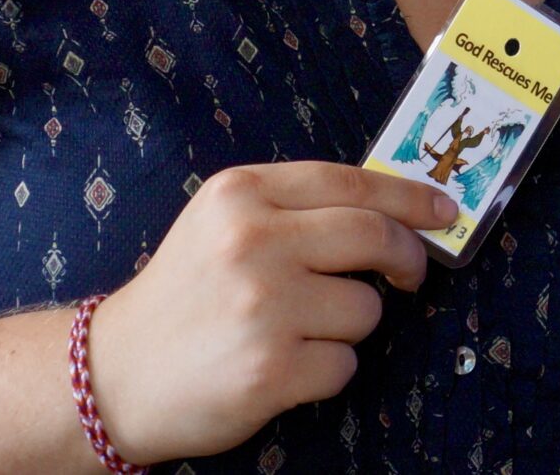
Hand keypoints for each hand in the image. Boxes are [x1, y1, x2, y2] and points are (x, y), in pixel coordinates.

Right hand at [84, 162, 454, 463]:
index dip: (409, 195)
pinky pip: (344, 365)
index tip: (444, 209)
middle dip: (408, 256)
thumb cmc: (184, 296)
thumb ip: (295, 207)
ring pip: (366, 308)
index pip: (350, 183)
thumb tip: (395, 207)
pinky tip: (282, 367)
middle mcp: (252, 241)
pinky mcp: (271, 369)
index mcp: (241, 194)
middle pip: (373, 236)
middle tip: (411, 273)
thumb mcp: (223, 224)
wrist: (115, 375)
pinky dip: (326, 371)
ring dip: (349, 325)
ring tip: (296, 331)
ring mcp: (263, 306)